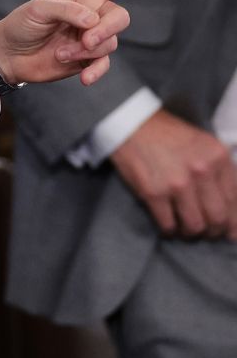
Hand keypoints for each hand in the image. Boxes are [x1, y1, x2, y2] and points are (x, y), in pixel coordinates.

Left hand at [0, 0, 172, 86]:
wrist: (8, 54)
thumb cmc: (21, 24)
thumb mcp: (38, 10)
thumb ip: (67, 10)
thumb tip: (92, 20)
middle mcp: (93, 13)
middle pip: (119, 17)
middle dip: (106, 29)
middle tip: (86, 40)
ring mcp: (91, 37)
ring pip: (110, 42)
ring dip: (87, 50)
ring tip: (61, 53)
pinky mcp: (87, 59)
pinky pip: (103, 64)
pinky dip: (96, 71)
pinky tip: (86, 78)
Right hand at [111, 109, 236, 238]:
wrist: (131, 124)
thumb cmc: (168, 134)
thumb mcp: (203, 144)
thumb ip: (219, 170)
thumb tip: (230, 206)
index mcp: (218, 157)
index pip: (235, 200)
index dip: (234, 222)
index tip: (230, 233)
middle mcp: (202, 171)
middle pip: (217, 218)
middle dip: (213, 231)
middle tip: (206, 232)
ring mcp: (177, 184)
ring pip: (194, 225)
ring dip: (191, 233)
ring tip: (185, 230)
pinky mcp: (153, 193)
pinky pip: (168, 224)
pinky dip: (169, 231)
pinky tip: (168, 227)